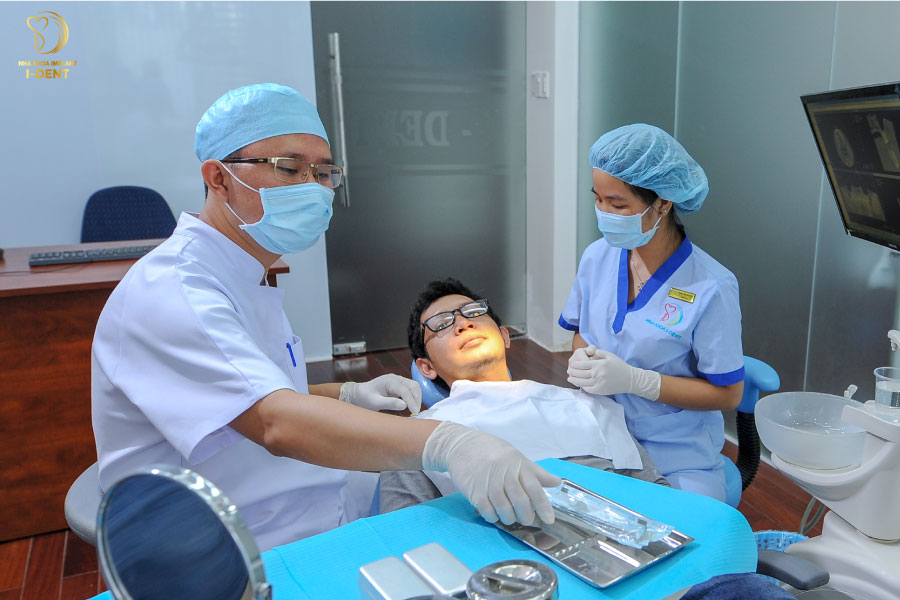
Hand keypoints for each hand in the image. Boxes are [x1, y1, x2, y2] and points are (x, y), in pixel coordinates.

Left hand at [340, 374, 421, 413]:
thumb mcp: (375, 403)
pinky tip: (411, 406)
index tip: (414, 412)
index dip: (412, 402)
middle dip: (417, 399)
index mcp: (389, 381)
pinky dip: (413, 397)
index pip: (406, 391)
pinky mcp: (398, 385)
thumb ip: (389, 403)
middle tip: (416, 412)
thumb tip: (405, 405)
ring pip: (414, 387)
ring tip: (414, 410)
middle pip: (413, 386)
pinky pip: (410, 389)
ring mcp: (398, 380)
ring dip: (416, 397)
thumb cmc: (364, 398)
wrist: (358, 394)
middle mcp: (395, 378)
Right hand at [422, 421, 560, 524]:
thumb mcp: (516, 456)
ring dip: (510, 518)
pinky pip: (488, 511)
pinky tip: (495, 514)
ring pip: (504, 510)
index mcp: (517, 464)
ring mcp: (488, 483)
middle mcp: (504, 473)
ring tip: (511, 517)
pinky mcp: (474, 492)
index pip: (534, 488)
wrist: (461, 445)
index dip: (543, 506)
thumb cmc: (491, 450)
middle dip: (526, 516)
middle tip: (527, 519)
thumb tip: (556, 482)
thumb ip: (536, 472)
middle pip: (520, 502)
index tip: (549, 519)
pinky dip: (494, 517)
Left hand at [567, 345, 660, 399]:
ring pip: (582, 382)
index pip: (582, 364)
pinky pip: (588, 389)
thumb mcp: (609, 355)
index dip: (575, 365)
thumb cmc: (619, 366)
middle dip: (572, 372)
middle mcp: (598, 374)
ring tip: (570, 378)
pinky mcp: (600, 390)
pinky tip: (579, 384)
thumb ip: (598, 352)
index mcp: (599, 364)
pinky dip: (582, 387)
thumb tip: (588, 352)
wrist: (630, 379)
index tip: (572, 364)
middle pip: (580, 373)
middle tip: (568, 371)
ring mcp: (598, 383)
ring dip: (574, 380)